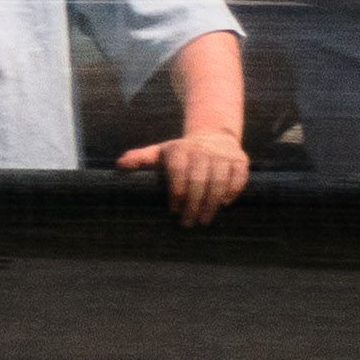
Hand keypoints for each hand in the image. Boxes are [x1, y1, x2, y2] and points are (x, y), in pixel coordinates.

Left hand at [127, 122, 248, 226]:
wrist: (213, 136)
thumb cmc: (182, 153)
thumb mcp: (161, 153)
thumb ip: (141, 159)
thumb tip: (120, 165)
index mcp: (180, 149)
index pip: (178, 169)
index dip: (176, 191)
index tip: (173, 210)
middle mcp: (202, 150)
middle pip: (198, 178)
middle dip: (193, 203)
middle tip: (187, 223)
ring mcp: (222, 154)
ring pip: (219, 179)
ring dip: (212, 202)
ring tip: (204, 220)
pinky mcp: (239, 159)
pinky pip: (239, 175)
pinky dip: (233, 190)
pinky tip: (225, 203)